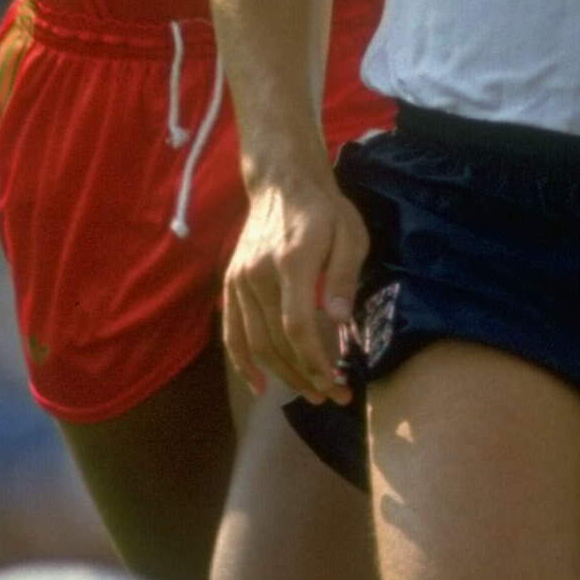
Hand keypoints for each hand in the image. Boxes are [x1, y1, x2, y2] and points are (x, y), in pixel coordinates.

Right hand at [222, 169, 370, 401]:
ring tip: (310, 395)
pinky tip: (259, 386)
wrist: (281, 182)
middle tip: (334, 396)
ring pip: (256, 342)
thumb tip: (339, 320)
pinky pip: (232, 332)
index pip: (296, 325)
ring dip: (282, 375)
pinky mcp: (231, 284)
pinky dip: (242, 363)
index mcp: (291, 262)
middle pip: (276, 341)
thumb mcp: (349, 234)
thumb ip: (342, 276)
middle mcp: (257, 275)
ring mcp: (239, 281)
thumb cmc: (323, 210)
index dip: (314, 359)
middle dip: (305, 375)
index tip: (335, 382)